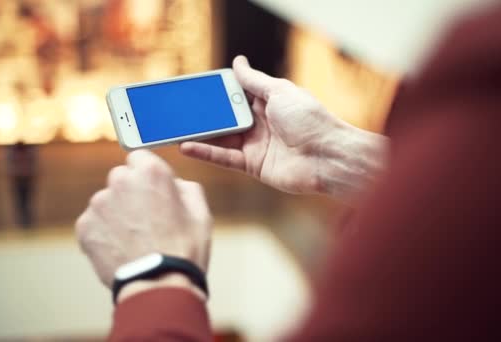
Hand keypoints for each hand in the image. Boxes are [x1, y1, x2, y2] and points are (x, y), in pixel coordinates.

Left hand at [75, 150, 211, 291]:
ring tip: (134, 239)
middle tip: (146, 219)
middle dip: (131, 193)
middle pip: (121, 178)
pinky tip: (121, 248)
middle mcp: (121, 181)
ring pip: (107, 202)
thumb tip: (174, 184)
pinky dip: (104, 233)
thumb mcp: (201, 212)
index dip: (147, 175)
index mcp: (151, 171)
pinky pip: (94, 223)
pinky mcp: (85, 226)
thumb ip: (185, 187)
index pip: (140, 157)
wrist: (158, 284)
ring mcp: (99, 204)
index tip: (152, 190)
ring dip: (117, 214)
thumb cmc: (184, 249)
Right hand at [180, 56, 386, 200]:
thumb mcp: (279, 91)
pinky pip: (224, 157)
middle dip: (202, 113)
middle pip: (224, 116)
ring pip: (220, 137)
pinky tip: (186, 145)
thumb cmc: (310, 119)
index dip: (217, 91)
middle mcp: (260, 123)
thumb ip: (254, 81)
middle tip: (176, 108)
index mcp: (268, 102)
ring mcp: (255, 144)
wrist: (327, 156)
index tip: (194, 88)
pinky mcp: (252, 165)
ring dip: (198, 133)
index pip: (236, 93)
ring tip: (173, 127)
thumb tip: (238, 62)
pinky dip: (205, 152)